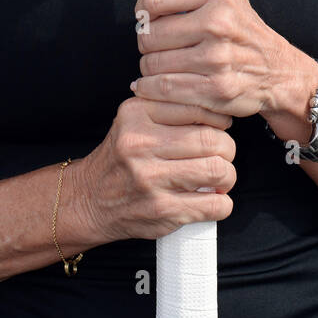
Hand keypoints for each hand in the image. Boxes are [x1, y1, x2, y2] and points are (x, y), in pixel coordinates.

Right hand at [70, 95, 235, 243]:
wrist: (89, 199)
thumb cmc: (120, 159)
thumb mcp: (134, 121)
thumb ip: (169, 109)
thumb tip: (220, 113)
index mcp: (136, 114)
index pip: (197, 106)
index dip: (218, 119)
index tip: (219, 127)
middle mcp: (141, 144)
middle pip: (213, 140)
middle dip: (227, 149)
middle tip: (221, 155)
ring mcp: (151, 179)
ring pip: (219, 170)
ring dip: (227, 176)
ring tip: (218, 177)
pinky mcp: (162, 210)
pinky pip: (215, 204)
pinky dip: (222, 202)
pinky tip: (211, 198)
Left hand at [129, 0, 317, 140]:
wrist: (278, 71)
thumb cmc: (241, 29)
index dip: (143, 10)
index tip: (147, 17)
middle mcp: (218, 23)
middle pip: (149, 34)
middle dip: (147, 41)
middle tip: (159, 44)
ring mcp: (217, 58)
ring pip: (152, 63)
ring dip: (150, 66)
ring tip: (163, 63)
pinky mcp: (215, 89)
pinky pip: (162, 88)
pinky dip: (150, 88)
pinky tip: (154, 84)